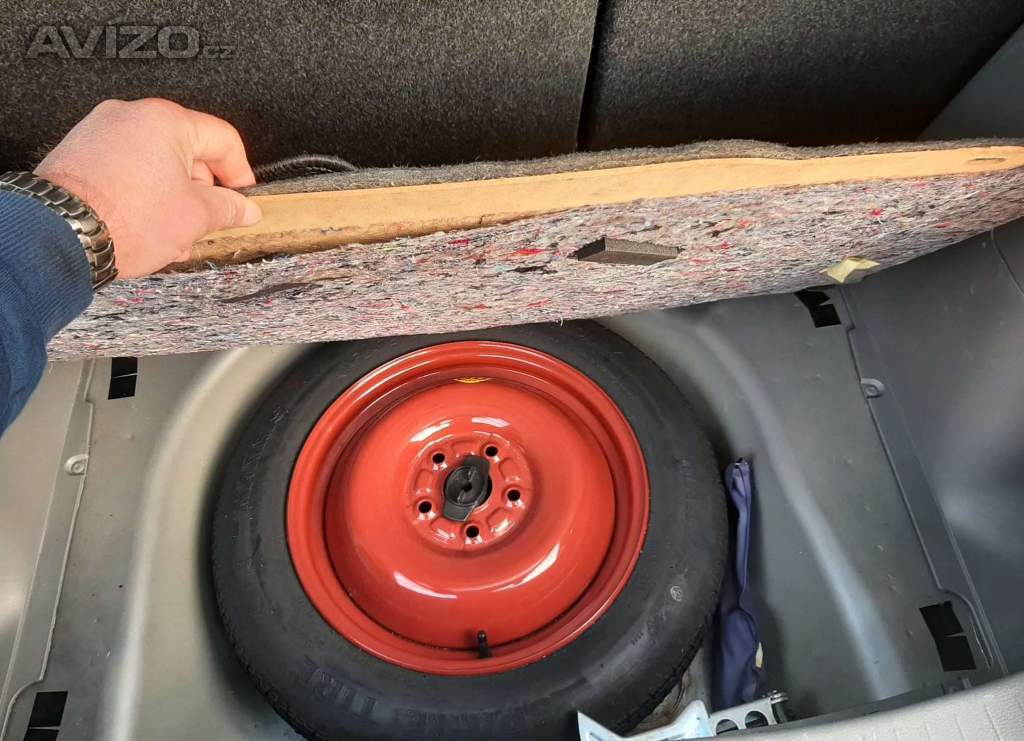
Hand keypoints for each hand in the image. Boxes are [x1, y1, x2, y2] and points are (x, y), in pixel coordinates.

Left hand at [34, 98, 260, 277]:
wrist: (62, 235)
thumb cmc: (124, 218)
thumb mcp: (195, 217)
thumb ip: (228, 209)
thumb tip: (244, 208)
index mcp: (166, 120)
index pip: (223, 139)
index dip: (241, 175)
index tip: (242, 200)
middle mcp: (131, 116)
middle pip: (188, 151)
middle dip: (202, 193)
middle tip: (207, 222)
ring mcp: (101, 132)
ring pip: (157, 164)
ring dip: (173, 199)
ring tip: (172, 233)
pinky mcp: (81, 154)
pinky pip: (127, 169)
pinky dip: (143, 195)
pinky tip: (145, 226)